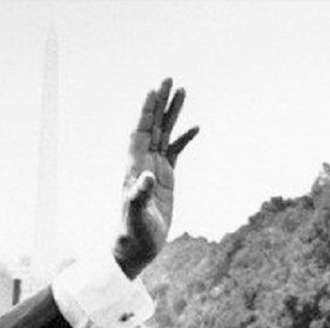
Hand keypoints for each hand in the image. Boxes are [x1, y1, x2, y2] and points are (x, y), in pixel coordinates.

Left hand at [115, 78, 198, 279]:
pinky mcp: (166, 178)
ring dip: (173, 113)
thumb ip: (139, 195)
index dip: (146, 111)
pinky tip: (196, 128)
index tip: (153, 90)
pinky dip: (185, 139)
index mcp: (135, 166)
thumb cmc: (134, 232)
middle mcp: (143, 162)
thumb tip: (147, 176)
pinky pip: (176, 152)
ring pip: (165, 134)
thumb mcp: (137, 215)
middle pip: (153, 125)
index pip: (140, 131)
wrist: (137, 246)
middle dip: (161, 102)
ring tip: (183, 91)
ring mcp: (155, 168)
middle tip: (169, 78)